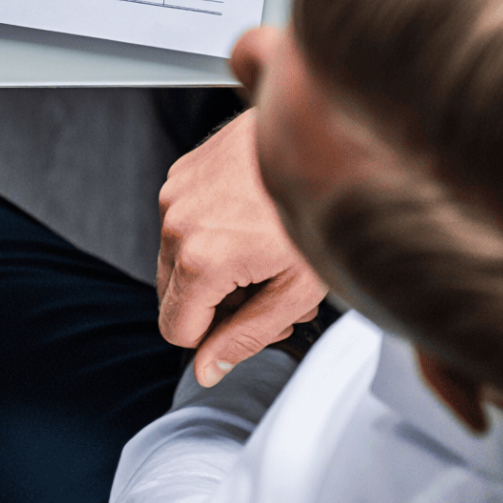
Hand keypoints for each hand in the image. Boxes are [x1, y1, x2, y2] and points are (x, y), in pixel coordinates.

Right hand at [157, 107, 327, 386]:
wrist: (327, 133)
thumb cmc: (325, 205)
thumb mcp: (296, 290)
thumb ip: (247, 337)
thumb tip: (208, 369)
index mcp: (201, 258)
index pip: (177, 331)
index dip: (215, 337)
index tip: (253, 320)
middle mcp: (176, 222)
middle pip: (175, 296)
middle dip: (217, 303)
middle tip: (269, 287)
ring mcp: (176, 192)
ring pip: (177, 259)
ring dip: (215, 266)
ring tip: (265, 250)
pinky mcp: (183, 172)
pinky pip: (183, 222)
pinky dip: (211, 231)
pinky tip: (253, 219)